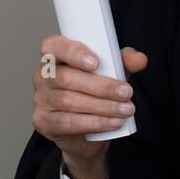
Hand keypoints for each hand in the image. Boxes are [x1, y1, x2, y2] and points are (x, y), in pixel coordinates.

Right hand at [30, 35, 147, 178]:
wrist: (89, 132)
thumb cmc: (95, 94)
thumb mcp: (112, 74)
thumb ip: (124, 62)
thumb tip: (139, 59)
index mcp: (56, 56)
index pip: (52, 46)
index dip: (72, 52)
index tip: (96, 62)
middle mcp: (43, 76)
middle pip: (65, 77)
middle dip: (100, 86)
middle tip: (126, 92)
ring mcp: (40, 99)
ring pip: (68, 101)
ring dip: (102, 106)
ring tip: (125, 110)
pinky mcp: (43, 121)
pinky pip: (67, 122)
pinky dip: (93, 122)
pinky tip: (112, 123)